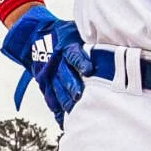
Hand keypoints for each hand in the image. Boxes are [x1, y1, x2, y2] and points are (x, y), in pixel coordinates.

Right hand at [0, 4, 91, 123]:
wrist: (34, 36)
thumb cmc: (62, 34)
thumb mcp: (75, 30)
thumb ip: (90, 40)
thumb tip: (116, 47)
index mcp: (66, 46)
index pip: (74, 54)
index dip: (81, 62)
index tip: (89, 70)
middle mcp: (56, 61)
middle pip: (64, 75)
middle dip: (71, 86)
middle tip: (79, 97)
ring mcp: (49, 73)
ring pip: (56, 89)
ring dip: (64, 100)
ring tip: (72, 111)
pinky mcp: (44, 83)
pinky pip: (49, 97)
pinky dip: (56, 109)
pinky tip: (63, 120)